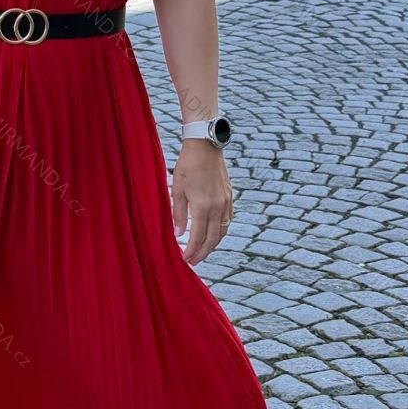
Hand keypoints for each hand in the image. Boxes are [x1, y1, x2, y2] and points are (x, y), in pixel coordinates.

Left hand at [171, 140, 232, 264]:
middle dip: (202, 253)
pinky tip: (213, 235)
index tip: (185, 260)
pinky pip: (227, 221)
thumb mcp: (177, 190)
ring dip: (213, 245)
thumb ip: (178, 214)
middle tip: (193, 262)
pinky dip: (220, 232)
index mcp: (202, 207)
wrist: (206, 146)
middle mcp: (217, 207)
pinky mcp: (230, 197)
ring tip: (202, 252)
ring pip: (222, 232)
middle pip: (212, 239)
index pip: (198, 238)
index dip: (192, 251)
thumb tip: (178, 235)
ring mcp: (226, 203)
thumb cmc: (187, 166)